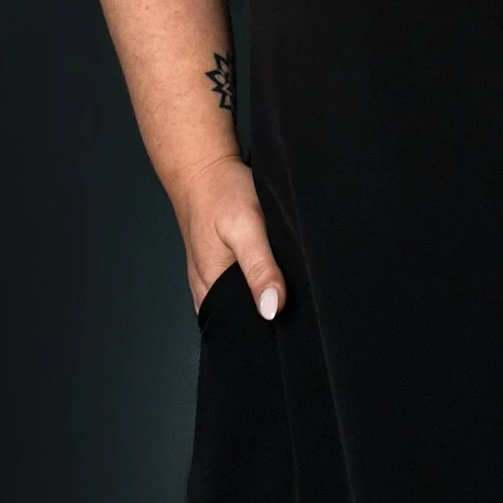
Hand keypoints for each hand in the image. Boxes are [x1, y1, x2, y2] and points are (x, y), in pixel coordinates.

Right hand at [170, 152, 285, 320]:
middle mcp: (209, 294)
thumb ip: (259, 268)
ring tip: (289, 285)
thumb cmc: (220, 194)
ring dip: (269, 297)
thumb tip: (272, 309)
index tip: (296, 328)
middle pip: (247, 322)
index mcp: (210, 294)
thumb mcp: (245, 227)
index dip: (270, 335)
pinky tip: (277, 272)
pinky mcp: (224, 269)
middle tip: (299, 300)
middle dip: (273, 318)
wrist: (203, 168)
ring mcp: (215, 283)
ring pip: (248, 304)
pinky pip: (247, 287)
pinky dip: (263, 282)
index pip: (243, 334)